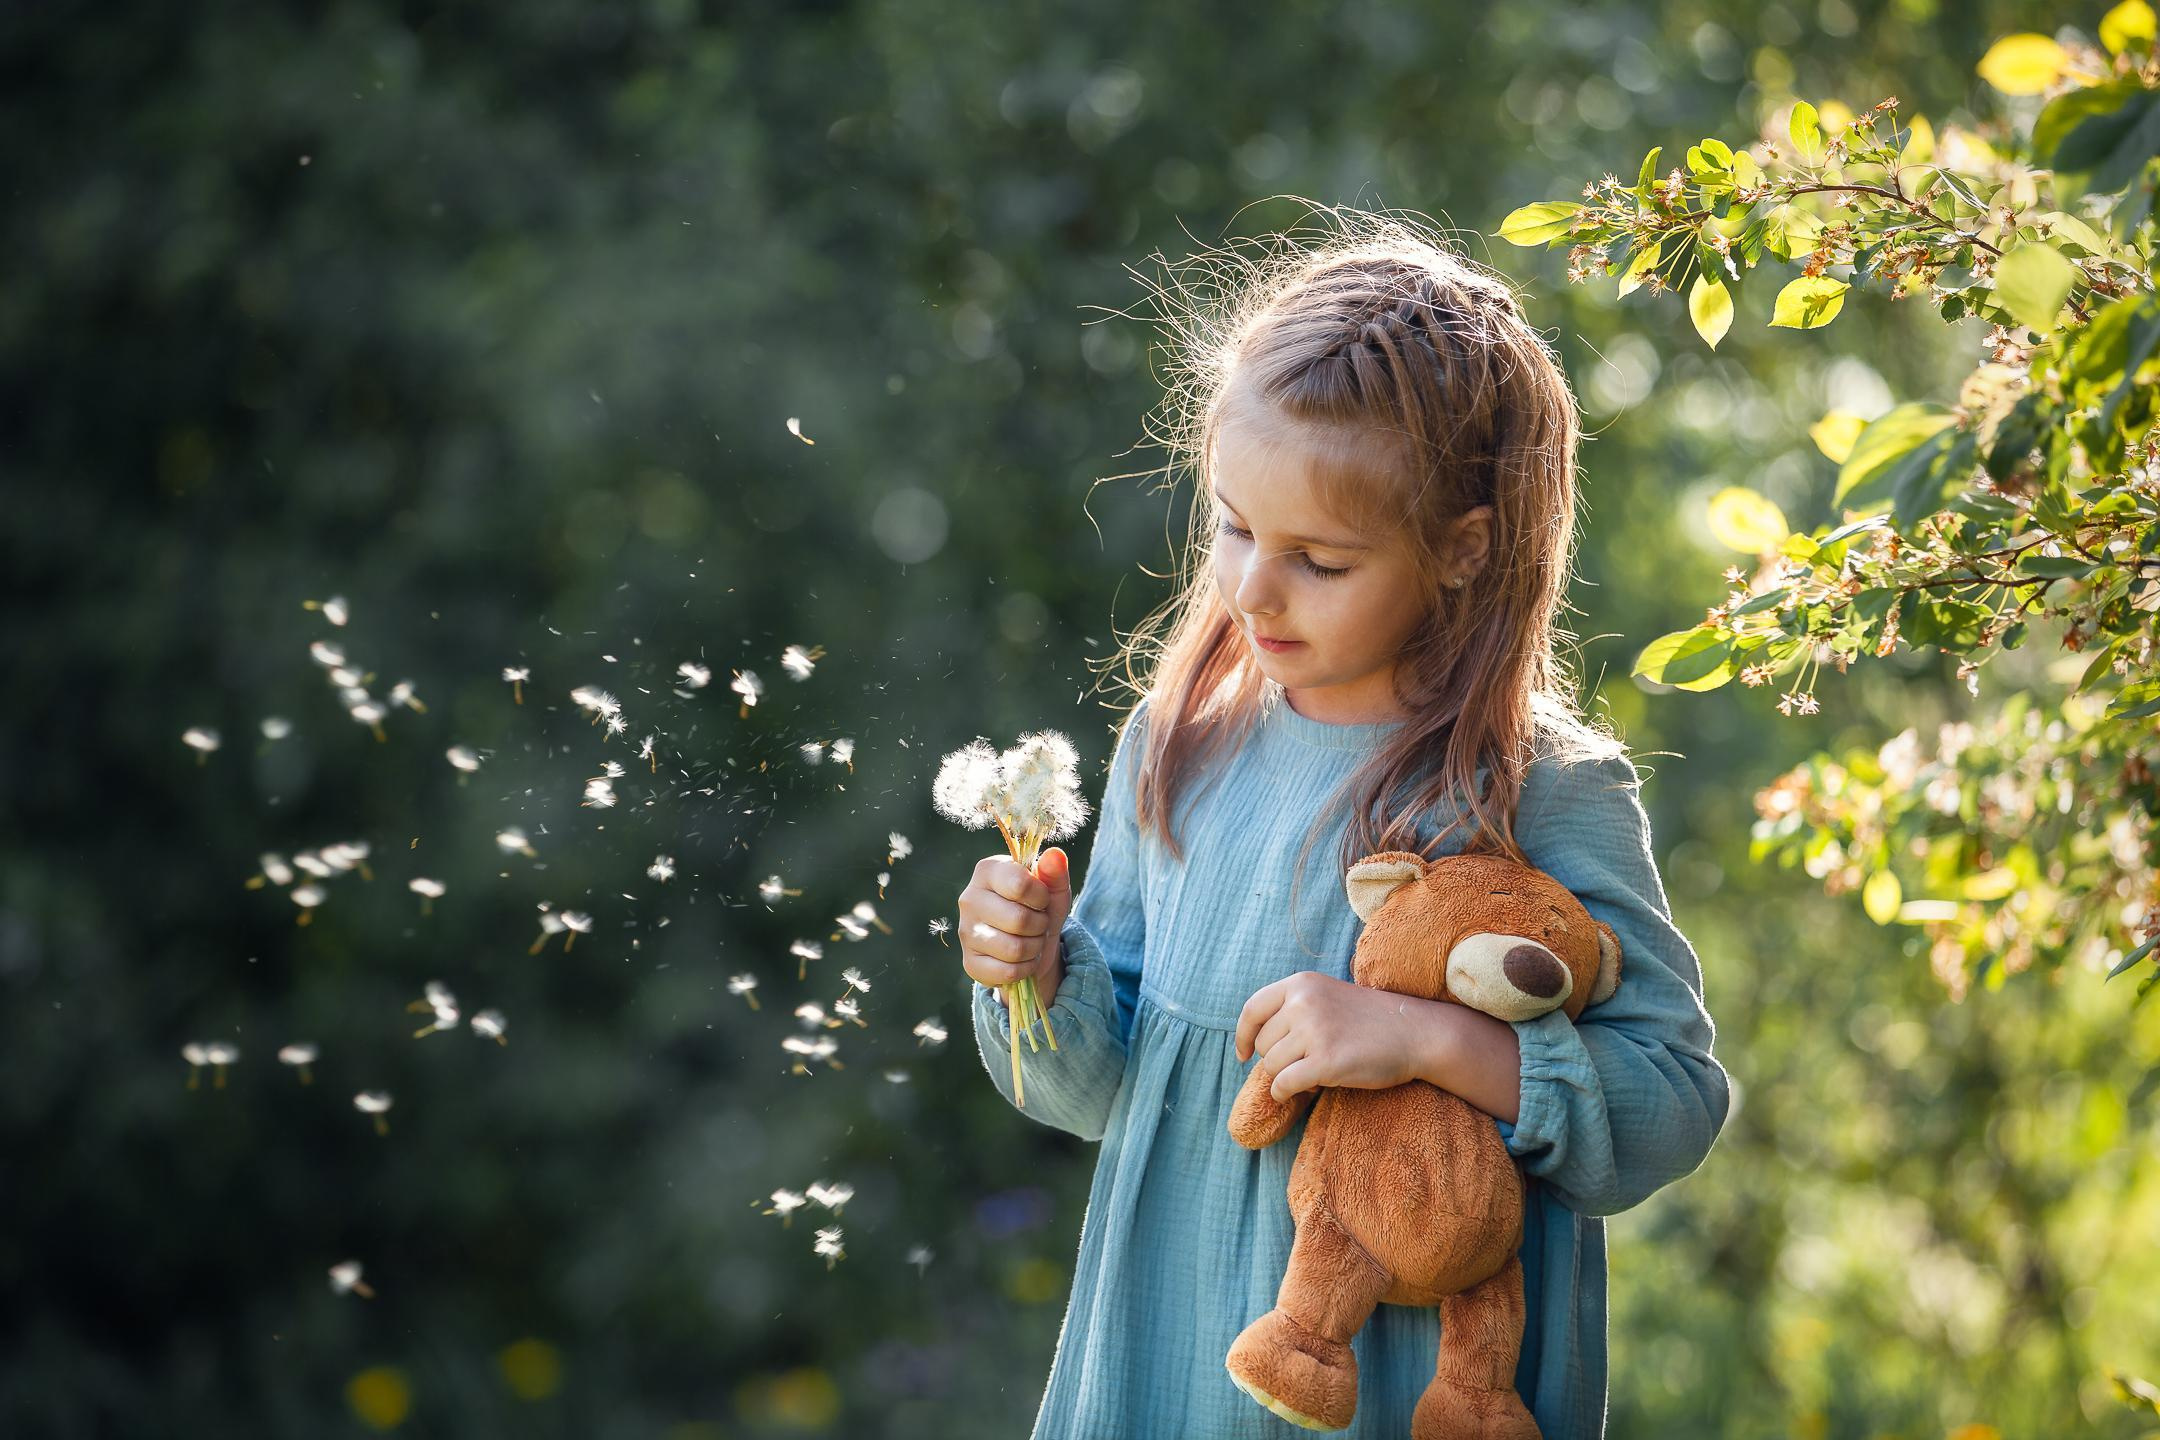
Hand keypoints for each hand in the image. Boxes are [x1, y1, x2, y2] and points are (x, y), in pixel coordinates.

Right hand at [955, 849, 1072, 1009]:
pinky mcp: (970, 962)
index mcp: (987, 871)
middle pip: (1019, 920)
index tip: (1042, 899)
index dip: (1041, 897)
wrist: (1030, 942)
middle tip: (1038, 923)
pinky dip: (1025, 969)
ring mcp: (966, 932)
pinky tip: (1022, 959)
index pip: (1019, 884)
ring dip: (1034, 948)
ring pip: (1014, 949)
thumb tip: (1055, 855)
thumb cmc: (1039, 907)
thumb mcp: (1053, 889)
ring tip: (1031, 940)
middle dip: (1040, 926)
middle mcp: (969, 898)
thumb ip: (1055, 872)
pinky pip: (1007, 972)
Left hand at [1234, 971, 1427, 1102]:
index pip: (1252, 1010)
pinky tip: (1301, 1092)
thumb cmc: (1369, 1020)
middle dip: (1276, 1060)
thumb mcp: (1326, 997)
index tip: (1243, 1055)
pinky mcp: (1326, 1062)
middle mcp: (1303, 1003)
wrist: (1414, 1032)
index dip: (1243, 1036)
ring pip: (1271, 1067)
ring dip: (1286, 1077)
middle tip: (1305, 1063)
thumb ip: (1292, 1010)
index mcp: (1301, 984)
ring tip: (1313, 1072)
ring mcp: (1315, 1031)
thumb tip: (1252, 1046)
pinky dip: (1285, 1094)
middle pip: (1261, 1044)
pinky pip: (1284, 1085)